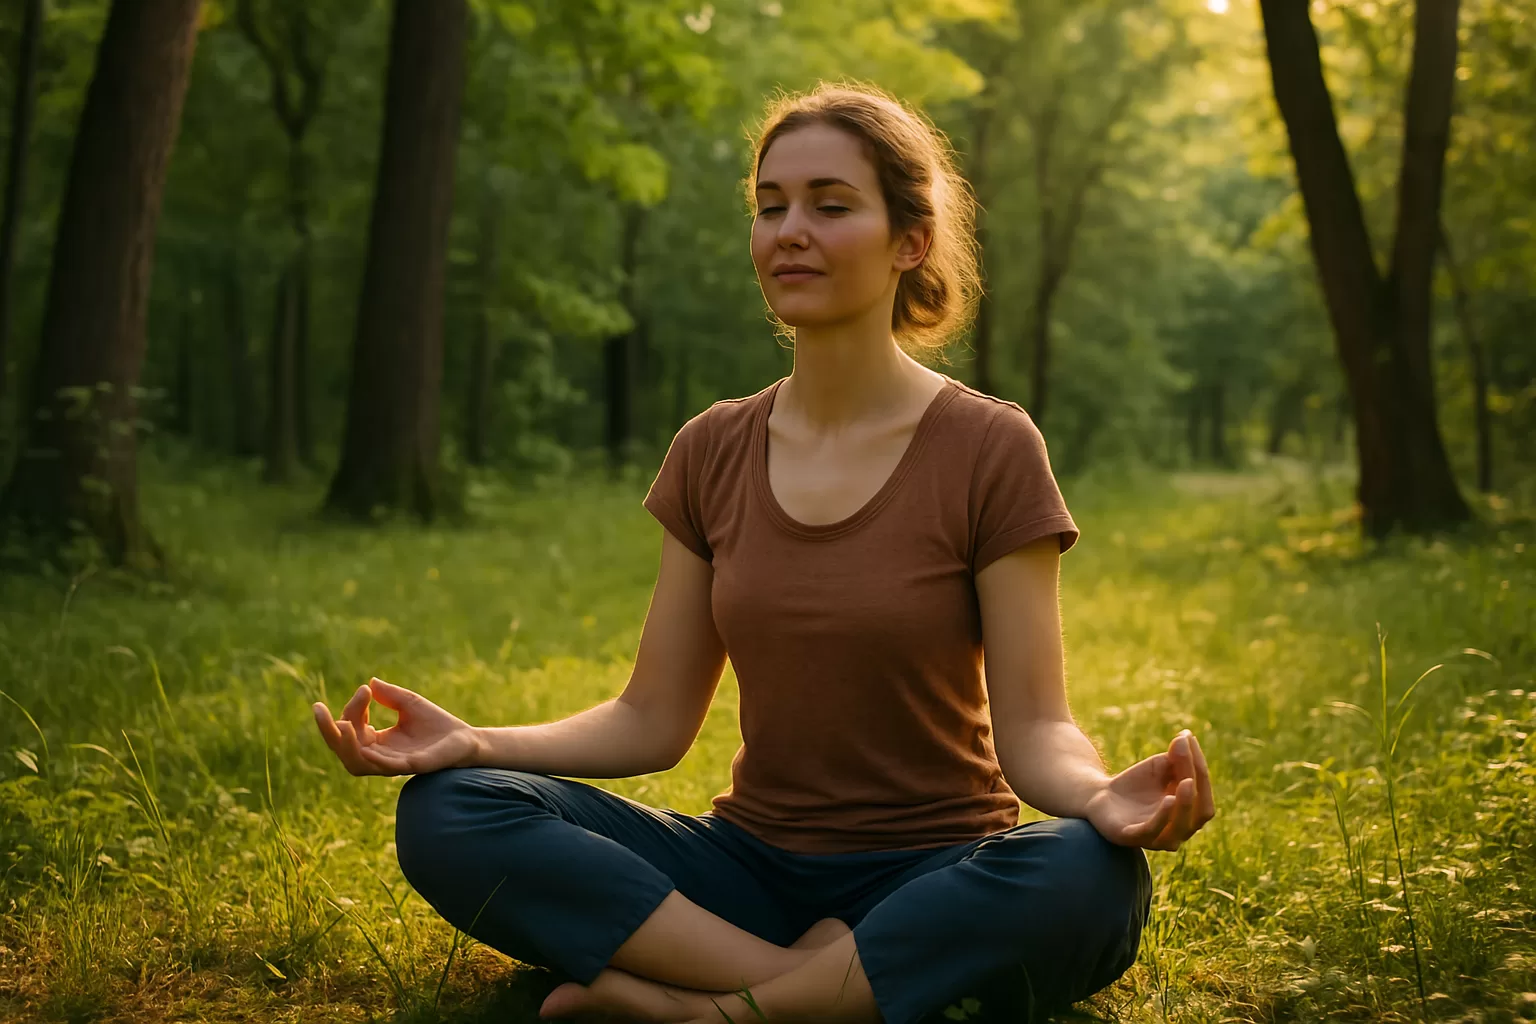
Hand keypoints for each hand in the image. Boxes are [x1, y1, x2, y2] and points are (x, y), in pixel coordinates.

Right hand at [312, 677, 480, 776]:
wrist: (467, 739)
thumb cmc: (437, 724)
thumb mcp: (410, 703)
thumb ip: (391, 695)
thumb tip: (370, 682)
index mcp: (377, 742)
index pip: (350, 729)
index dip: (351, 709)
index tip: (365, 689)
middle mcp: (380, 756)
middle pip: (343, 749)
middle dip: (328, 730)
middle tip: (318, 709)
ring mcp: (393, 763)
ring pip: (356, 763)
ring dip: (344, 745)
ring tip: (341, 725)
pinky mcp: (411, 766)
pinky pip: (385, 767)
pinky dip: (372, 758)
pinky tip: (365, 745)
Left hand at [1085, 729, 1215, 850]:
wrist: (1100, 795)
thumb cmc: (1137, 783)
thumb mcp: (1159, 766)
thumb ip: (1175, 756)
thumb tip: (1186, 737)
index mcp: (1190, 813)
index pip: (1203, 792)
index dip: (1199, 767)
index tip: (1188, 738)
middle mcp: (1180, 830)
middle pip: (1198, 811)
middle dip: (1198, 787)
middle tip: (1190, 763)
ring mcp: (1157, 838)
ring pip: (1180, 827)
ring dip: (1186, 804)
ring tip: (1186, 782)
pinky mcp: (1132, 838)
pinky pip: (1151, 831)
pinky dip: (1162, 817)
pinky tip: (1168, 799)